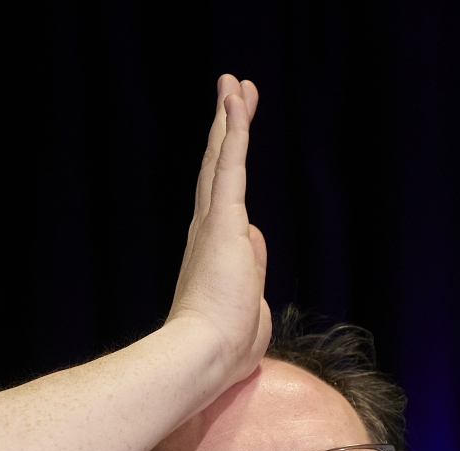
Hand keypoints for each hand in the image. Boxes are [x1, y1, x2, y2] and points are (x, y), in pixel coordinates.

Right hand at [167, 75, 271, 384]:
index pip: (226, 210)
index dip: (230, 181)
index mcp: (213, 260)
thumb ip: (253, 277)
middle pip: (218, 174)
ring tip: (235, 85)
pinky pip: (230, 163)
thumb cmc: (226, 351)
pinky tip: (235, 97)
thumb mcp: (251, 312)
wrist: (206, 356)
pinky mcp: (223, 220)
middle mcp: (206, 237)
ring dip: (229, 120)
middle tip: (231, 99)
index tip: (233, 155)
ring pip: (222, 160)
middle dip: (225, 136)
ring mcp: (213, 226)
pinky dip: (233, 129)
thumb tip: (253, 243)